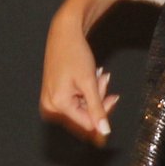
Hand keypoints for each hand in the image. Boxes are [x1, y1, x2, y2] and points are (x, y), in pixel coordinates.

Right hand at [39, 11, 118, 147]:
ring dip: (94, 92)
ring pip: (82, 106)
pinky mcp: (54, 93)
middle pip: (84, 114)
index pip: (87, 122)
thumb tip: (105, 131)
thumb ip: (97, 108)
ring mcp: (51, 99)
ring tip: (96, 74)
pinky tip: (90, 75)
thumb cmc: (75, 54)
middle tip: (103, 78)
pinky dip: (86, 89)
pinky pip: (75, 99)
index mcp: (58, 104)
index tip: (113, 96)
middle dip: (98, 98)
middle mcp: (51, 105)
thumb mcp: (90, 83)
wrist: (64, 34)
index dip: (103, 111)